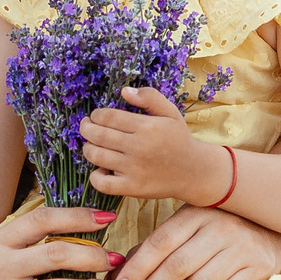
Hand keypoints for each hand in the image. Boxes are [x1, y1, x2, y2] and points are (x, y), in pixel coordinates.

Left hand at [81, 88, 230, 204]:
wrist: (194, 171)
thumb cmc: (179, 140)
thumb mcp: (170, 113)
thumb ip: (149, 97)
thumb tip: (124, 91)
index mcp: (147, 127)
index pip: (108, 117)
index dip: (96, 115)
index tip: (96, 116)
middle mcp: (138, 147)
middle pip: (98, 135)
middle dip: (86, 128)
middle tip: (86, 127)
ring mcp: (134, 169)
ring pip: (96, 156)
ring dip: (88, 148)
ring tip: (92, 145)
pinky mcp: (132, 188)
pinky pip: (103, 183)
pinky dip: (95, 176)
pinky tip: (100, 169)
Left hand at [118, 204, 280, 279]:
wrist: (273, 227)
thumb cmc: (220, 229)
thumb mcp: (190, 226)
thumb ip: (157, 246)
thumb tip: (118, 274)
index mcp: (197, 214)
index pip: (159, 243)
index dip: (136, 268)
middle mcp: (221, 228)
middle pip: (176, 265)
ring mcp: (242, 249)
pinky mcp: (260, 269)